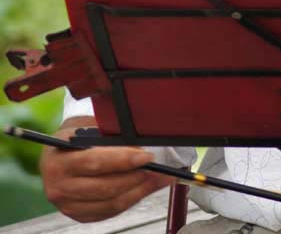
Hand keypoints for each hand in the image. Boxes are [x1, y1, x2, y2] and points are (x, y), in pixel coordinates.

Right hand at [39, 120, 173, 221]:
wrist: (55, 158)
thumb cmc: (75, 141)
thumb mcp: (87, 131)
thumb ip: (110, 139)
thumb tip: (141, 147)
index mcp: (60, 162)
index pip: (96, 162)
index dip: (124, 160)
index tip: (147, 157)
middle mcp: (60, 187)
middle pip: (106, 188)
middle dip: (138, 178)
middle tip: (159, 169)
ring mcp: (67, 205)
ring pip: (112, 203)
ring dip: (140, 191)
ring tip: (160, 179)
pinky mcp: (78, 215)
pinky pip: (110, 211)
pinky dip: (131, 200)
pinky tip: (144, 188)